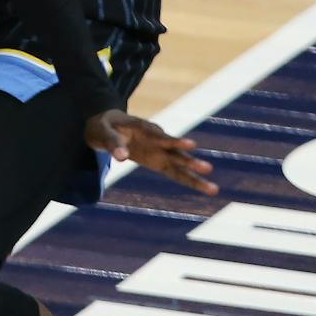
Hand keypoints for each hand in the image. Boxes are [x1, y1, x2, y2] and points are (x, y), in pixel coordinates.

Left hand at [85, 109, 217, 194]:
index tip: (191, 144)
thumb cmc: (104, 127)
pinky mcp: (158, 160)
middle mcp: (157, 140)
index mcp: (144, 128)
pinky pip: (175, 173)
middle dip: (191, 161)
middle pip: (176, 152)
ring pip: (180, 165)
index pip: (161, 136)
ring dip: (195, 176)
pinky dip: (188, 180)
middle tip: (208, 168)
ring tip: (213, 189)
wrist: (107, 125)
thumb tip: (122, 158)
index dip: (175, 141)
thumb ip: (113, 143)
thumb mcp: (103, 132)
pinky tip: (206, 189)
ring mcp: (160, 151)